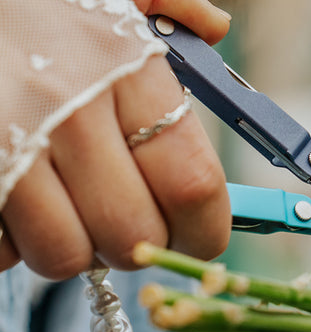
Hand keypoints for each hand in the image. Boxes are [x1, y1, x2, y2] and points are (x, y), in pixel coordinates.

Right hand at [0, 1, 231, 278]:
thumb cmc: (27, 2)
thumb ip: (169, 6)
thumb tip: (215, 28)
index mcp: (123, 67)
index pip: (192, 185)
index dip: (204, 230)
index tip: (199, 237)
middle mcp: (67, 112)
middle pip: (133, 234)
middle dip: (139, 242)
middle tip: (124, 216)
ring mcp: (5, 149)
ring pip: (64, 255)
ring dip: (74, 245)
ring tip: (64, 204)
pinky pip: (1, 251)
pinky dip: (14, 241)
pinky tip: (15, 199)